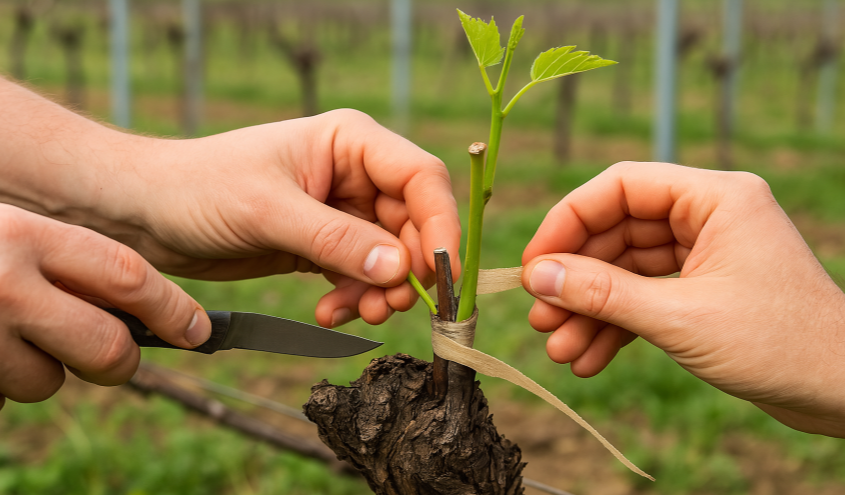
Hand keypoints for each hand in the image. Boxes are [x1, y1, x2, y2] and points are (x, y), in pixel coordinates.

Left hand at [0, 78, 459, 328]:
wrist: (145, 215)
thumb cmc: (199, 189)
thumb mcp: (268, 211)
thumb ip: (336, 240)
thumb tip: (401, 269)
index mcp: (350, 142)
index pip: (422, 178)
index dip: (441, 224)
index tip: (438, 273)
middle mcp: (354, 174)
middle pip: (413, 223)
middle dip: (407, 268)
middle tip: (390, 306)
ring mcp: (340, 211)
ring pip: (389, 256)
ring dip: (380, 290)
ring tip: (357, 314)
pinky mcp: (322, 244)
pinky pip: (359, 274)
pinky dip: (353, 297)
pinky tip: (327, 312)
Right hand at [0, 204, 210, 410]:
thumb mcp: (13, 231)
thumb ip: (64, 258)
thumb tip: (141, 309)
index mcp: (27, 236)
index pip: (127, 276)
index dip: (171, 309)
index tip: (196, 330)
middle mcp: (5, 285)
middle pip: (107, 349)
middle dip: (119, 361)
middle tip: (111, 355)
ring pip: (46, 382)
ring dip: (40, 369)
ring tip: (9, 333)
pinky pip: (1, 398)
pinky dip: (1, 380)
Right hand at [521, 162, 844, 436]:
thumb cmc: (781, 344)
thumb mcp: (680, 317)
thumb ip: (604, 294)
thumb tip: (538, 277)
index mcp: (714, 198)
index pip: (619, 187)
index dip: (568, 222)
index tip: (535, 264)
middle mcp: (708, 217)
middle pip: (617, 232)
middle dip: (576, 280)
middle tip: (541, 318)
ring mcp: (705, 254)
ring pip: (626, 271)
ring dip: (590, 310)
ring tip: (560, 350)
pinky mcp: (703, 290)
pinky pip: (645, 297)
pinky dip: (616, 326)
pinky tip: (590, 358)